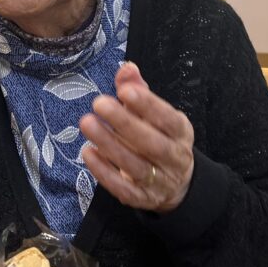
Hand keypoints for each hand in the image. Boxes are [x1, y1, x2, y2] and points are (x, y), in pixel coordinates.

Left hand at [79, 62, 194, 212]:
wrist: (176, 184)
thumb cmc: (159, 138)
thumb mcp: (154, 114)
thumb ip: (138, 90)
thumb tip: (127, 67)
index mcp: (181, 132)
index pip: (169, 119)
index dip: (149, 105)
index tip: (125, 90)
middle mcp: (174, 158)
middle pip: (152, 143)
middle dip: (125, 123)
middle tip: (99, 103)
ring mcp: (159, 182)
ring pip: (136, 166)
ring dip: (109, 145)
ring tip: (87, 123)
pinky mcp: (142, 199)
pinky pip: (123, 188)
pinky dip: (104, 172)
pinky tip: (87, 152)